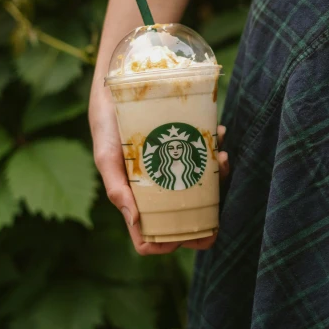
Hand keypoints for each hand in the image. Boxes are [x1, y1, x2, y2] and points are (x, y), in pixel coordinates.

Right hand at [89, 78, 228, 255]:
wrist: (117, 82)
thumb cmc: (106, 123)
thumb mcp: (106, 155)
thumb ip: (116, 188)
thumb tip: (135, 221)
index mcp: (134, 198)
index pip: (149, 238)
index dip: (166, 245)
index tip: (184, 239)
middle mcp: (156, 187)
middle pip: (182, 218)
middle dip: (204, 221)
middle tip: (217, 214)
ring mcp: (171, 166)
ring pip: (201, 187)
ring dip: (218, 178)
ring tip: (222, 158)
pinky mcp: (183, 145)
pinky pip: (206, 156)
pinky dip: (216, 149)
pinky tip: (218, 135)